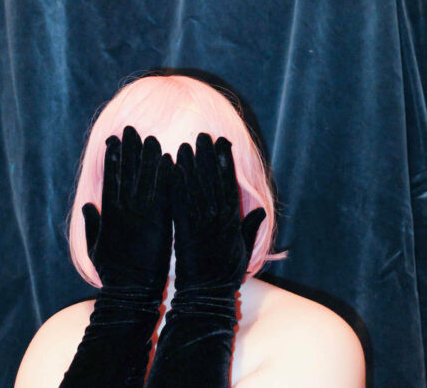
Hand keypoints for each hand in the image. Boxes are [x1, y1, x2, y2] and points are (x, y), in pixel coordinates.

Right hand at [82, 125, 172, 293]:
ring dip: (147, 157)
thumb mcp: (94, 249)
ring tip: (149, 138)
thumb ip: (92, 225)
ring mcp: (143, 216)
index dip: (112, 158)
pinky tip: (168, 160)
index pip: (110, 179)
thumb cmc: (113, 274)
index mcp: (109, 215)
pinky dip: (165, 177)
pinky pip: (164, 195)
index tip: (113, 139)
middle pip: (128, 173)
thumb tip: (87, 205)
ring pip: (146, 179)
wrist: (132, 294)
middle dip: (129, 149)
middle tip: (131, 129)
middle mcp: (125, 211)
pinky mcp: (160, 223)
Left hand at [172, 133, 265, 293]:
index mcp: (233, 220)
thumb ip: (250, 228)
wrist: (207, 297)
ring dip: (191, 165)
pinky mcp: (184, 231)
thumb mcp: (244, 250)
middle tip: (203, 135)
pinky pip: (180, 204)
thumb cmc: (225, 275)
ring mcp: (201, 224)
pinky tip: (171, 170)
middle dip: (208, 157)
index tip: (222, 142)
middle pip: (212, 181)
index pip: (230, 185)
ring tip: (186, 145)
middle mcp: (218, 218)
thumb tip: (260, 211)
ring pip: (196, 188)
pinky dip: (176, 185)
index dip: (226, 162)